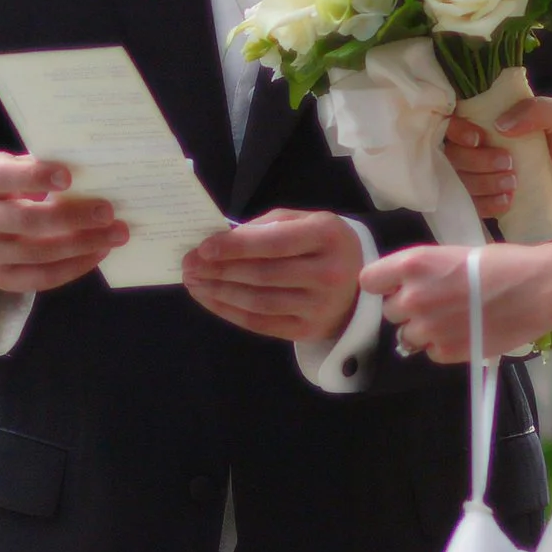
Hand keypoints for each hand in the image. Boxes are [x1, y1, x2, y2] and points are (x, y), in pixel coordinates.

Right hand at [0, 153, 126, 293]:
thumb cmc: (13, 185)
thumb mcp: (19, 166)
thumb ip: (45, 165)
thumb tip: (93, 170)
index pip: (4, 177)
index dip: (34, 177)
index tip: (69, 176)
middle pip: (26, 220)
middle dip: (71, 216)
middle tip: (107, 212)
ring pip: (39, 253)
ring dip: (82, 244)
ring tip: (115, 235)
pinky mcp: (2, 278)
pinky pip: (43, 278)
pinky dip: (75, 266)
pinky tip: (99, 252)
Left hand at [182, 210, 362, 341]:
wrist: (362, 282)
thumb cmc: (323, 244)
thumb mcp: (304, 221)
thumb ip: (266, 226)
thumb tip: (220, 241)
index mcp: (327, 236)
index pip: (274, 243)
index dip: (235, 246)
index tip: (203, 248)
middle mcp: (329, 274)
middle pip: (262, 274)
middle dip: (219, 270)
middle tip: (189, 265)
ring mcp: (320, 306)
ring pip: (258, 302)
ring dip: (219, 292)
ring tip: (194, 282)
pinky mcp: (308, 330)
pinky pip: (260, 323)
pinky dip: (229, 311)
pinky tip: (210, 299)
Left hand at [360, 240, 551, 361]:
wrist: (539, 289)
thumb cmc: (503, 264)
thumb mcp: (453, 255)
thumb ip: (425, 273)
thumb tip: (410, 285)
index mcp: (412, 265)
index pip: (369, 281)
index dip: (383, 285)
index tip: (396, 287)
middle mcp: (413, 297)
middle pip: (390, 312)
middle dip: (408, 309)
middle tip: (437, 304)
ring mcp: (428, 327)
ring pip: (406, 337)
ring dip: (423, 331)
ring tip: (452, 321)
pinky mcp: (446, 352)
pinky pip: (430, 353)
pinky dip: (443, 347)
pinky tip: (466, 333)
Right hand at [442, 98, 551, 230]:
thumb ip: (537, 109)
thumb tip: (500, 125)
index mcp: (498, 120)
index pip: (457, 119)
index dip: (457, 129)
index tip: (478, 138)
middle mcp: (487, 147)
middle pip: (454, 153)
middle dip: (475, 161)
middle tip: (509, 164)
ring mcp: (488, 177)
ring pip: (460, 180)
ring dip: (482, 183)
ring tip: (514, 184)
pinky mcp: (493, 202)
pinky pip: (472, 205)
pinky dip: (486, 203)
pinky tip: (509, 201)